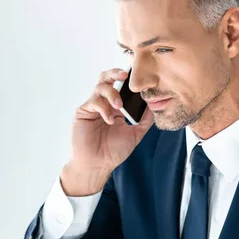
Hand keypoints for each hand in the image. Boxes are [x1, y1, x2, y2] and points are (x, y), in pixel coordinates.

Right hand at [62, 68, 154, 195]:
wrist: (98, 165)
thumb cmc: (113, 151)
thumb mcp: (135, 134)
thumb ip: (144, 120)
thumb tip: (154, 106)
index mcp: (115, 106)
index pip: (119, 85)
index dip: (127, 78)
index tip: (138, 75)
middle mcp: (103, 103)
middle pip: (106, 78)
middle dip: (115, 73)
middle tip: (125, 75)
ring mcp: (92, 106)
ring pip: (100, 87)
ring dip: (112, 93)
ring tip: (119, 106)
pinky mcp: (83, 112)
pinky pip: (93, 102)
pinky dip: (104, 108)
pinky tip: (109, 120)